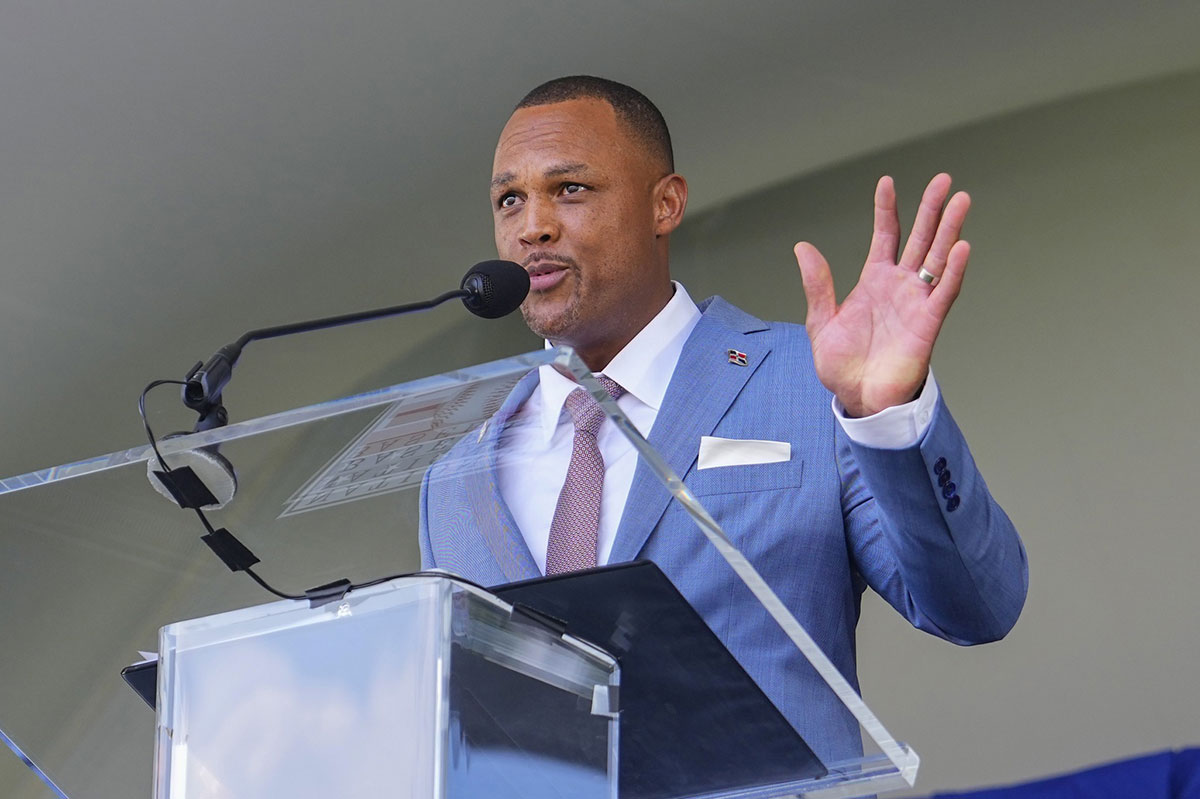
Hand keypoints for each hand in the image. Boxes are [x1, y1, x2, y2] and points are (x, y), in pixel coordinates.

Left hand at [794, 174, 969, 416]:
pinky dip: (954, 271)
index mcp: (874, 282)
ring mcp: (916, 303)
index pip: (885, 236)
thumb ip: (817, 285)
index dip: (887, 210)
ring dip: (949, 230)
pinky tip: (961, 247)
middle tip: (943, 180)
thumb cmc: (843, 366)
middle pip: (919, 239)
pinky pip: (944, 293)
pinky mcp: (928, 324)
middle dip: (931, 210)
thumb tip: (803, 247)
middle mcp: (899, 287)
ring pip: (937, 259)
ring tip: (960, 201)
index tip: (887, 182)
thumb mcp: (820, 321)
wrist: (859, 399)